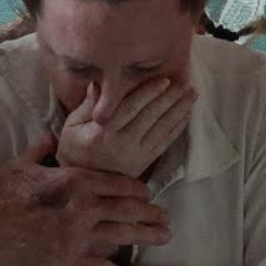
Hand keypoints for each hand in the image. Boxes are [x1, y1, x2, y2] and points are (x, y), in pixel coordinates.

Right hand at [0, 137, 168, 265]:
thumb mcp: (24, 162)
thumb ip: (44, 148)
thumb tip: (53, 136)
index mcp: (74, 180)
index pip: (119, 182)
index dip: (137, 188)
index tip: (146, 193)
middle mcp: (82, 207)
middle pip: (128, 209)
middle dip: (150, 213)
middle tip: (166, 217)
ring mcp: (77, 236)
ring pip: (123, 235)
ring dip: (147, 236)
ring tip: (165, 236)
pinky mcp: (68, 259)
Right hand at [57, 77, 194, 178]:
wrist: (81, 186)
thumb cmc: (74, 149)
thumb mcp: (72, 125)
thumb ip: (89, 104)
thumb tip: (99, 83)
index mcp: (102, 132)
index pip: (130, 108)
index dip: (149, 93)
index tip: (165, 80)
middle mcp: (121, 145)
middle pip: (150, 116)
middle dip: (170, 98)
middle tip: (186, 82)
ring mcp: (135, 156)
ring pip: (162, 129)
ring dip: (179, 110)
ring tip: (192, 95)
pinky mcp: (143, 165)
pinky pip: (164, 144)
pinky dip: (177, 129)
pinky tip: (186, 116)